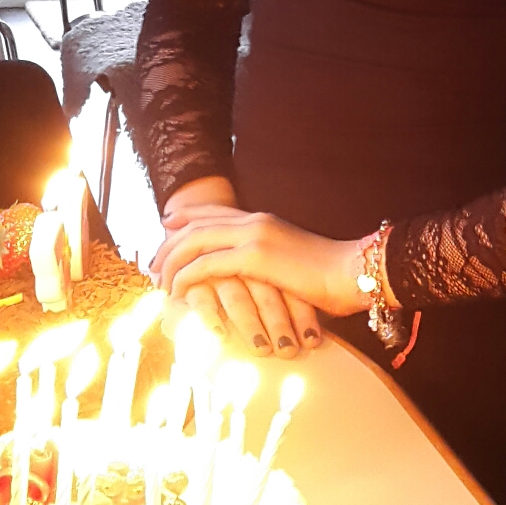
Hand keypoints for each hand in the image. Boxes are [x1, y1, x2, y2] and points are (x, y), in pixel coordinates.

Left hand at [155, 207, 370, 357]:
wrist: (354, 273)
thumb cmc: (332, 276)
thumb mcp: (295, 262)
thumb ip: (271, 261)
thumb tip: (256, 276)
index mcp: (264, 220)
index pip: (215, 213)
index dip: (186, 219)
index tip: (166, 228)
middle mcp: (255, 221)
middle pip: (197, 225)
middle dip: (168, 244)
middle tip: (151, 265)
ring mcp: (254, 236)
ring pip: (194, 242)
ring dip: (171, 263)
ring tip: (159, 283)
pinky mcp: (254, 258)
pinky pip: (205, 265)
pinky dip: (186, 278)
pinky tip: (176, 291)